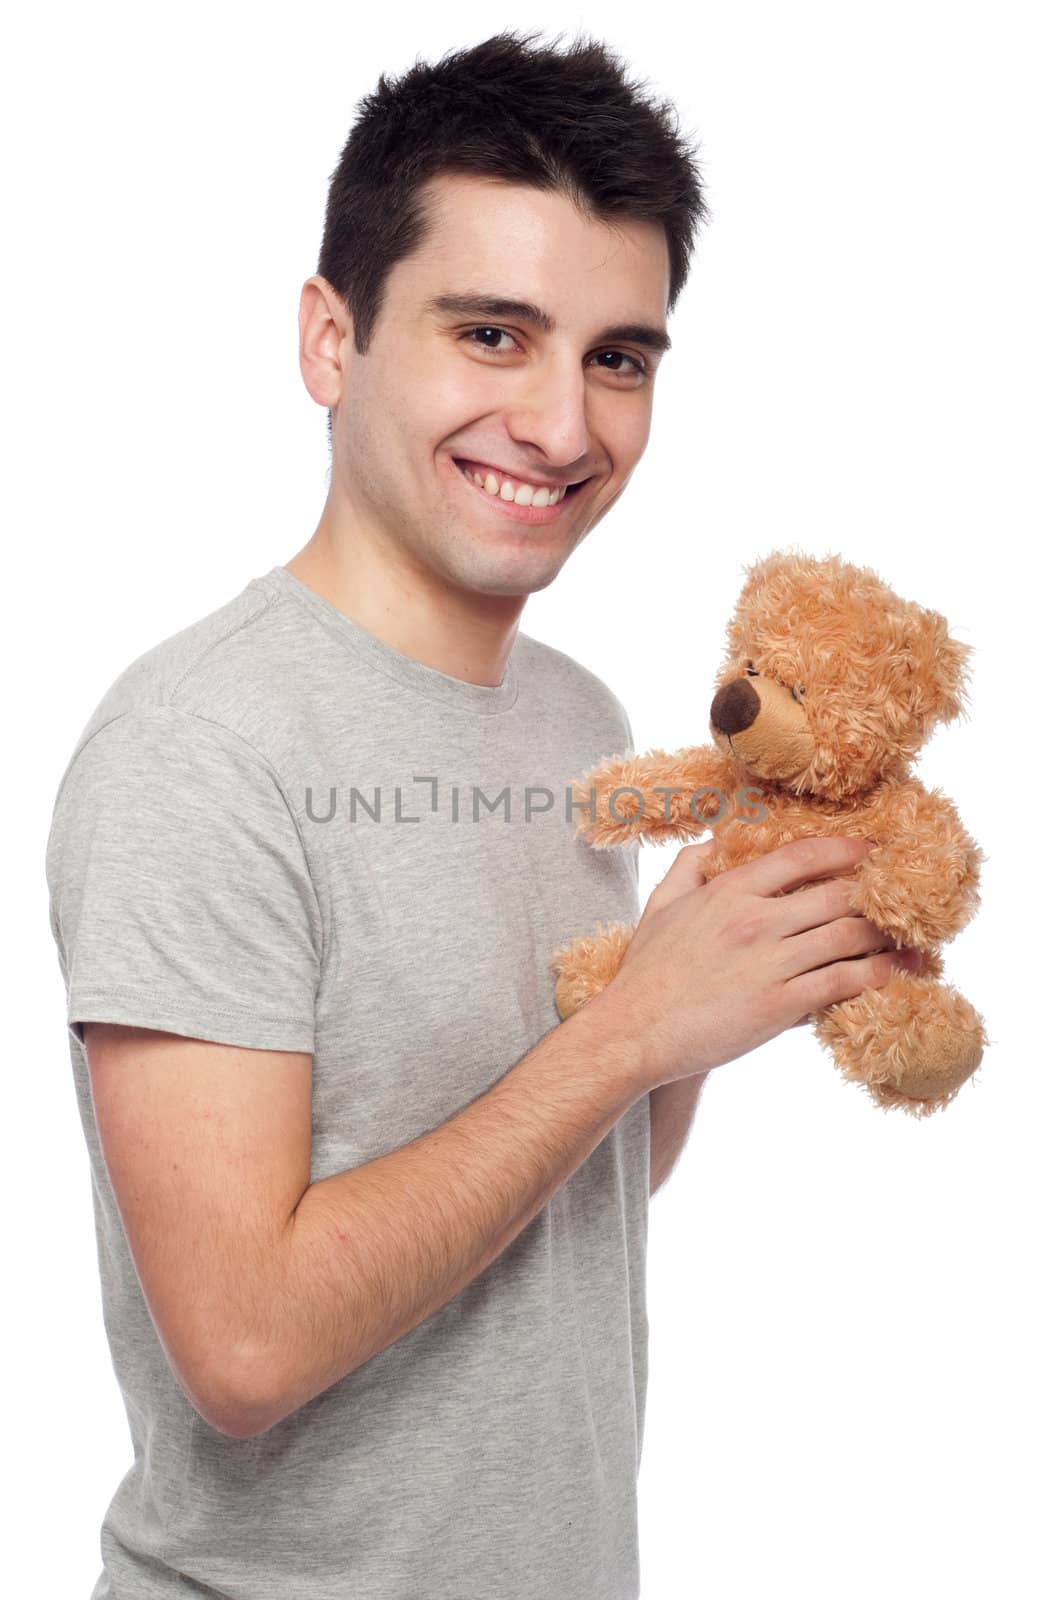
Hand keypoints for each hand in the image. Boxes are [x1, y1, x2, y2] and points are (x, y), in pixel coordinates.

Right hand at [603, 835, 924, 1089]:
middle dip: (878, 892)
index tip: (872, 850)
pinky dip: (877, 975)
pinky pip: (843, 982)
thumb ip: (689, 866)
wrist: (634, 1032)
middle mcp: (756, 920)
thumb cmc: (644, 973)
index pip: (802, 857)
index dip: (845, 850)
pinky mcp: (780, 1005)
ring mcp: (770, 963)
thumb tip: (714, 841)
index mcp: (730, 891)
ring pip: (848, 936)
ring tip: (917, 937)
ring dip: (888, 935)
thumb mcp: (660, 905)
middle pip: (837, 895)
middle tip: (907, 894)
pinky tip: (899, 974)